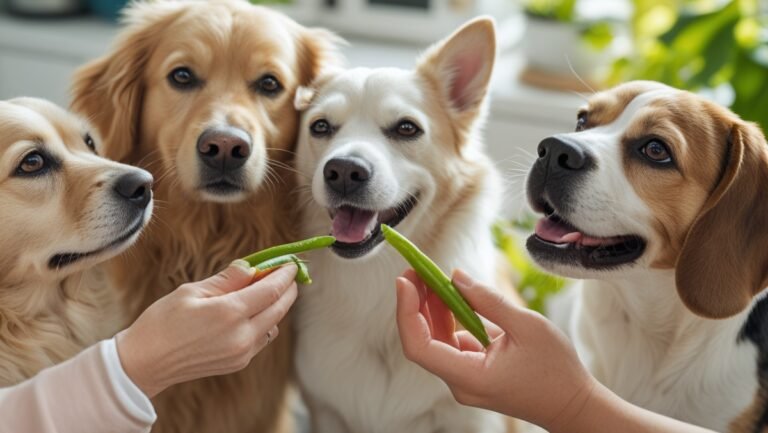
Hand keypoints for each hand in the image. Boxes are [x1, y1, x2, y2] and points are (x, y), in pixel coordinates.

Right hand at [116, 261, 297, 397]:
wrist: (144, 363)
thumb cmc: (163, 322)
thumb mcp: (192, 291)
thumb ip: (228, 279)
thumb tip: (251, 267)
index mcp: (230, 313)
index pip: (271, 290)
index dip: (285, 274)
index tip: (290, 263)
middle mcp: (242, 336)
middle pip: (280, 308)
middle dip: (287, 289)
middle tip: (287, 273)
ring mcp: (242, 353)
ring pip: (273, 324)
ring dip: (276, 306)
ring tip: (265, 289)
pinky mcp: (238, 363)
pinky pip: (262, 339)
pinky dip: (265, 322)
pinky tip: (253, 312)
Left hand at [395, 269, 594, 430]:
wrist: (573, 405)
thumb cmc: (556, 370)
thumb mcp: (527, 326)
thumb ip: (488, 301)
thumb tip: (455, 277)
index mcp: (470, 376)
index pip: (419, 346)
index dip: (406, 311)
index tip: (405, 280)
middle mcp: (460, 383)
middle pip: (422, 340)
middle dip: (416, 303)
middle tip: (418, 269)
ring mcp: (465, 380)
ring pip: (435, 340)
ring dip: (430, 308)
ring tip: (432, 277)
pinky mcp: (472, 373)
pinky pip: (450, 344)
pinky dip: (447, 319)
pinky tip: (450, 297)